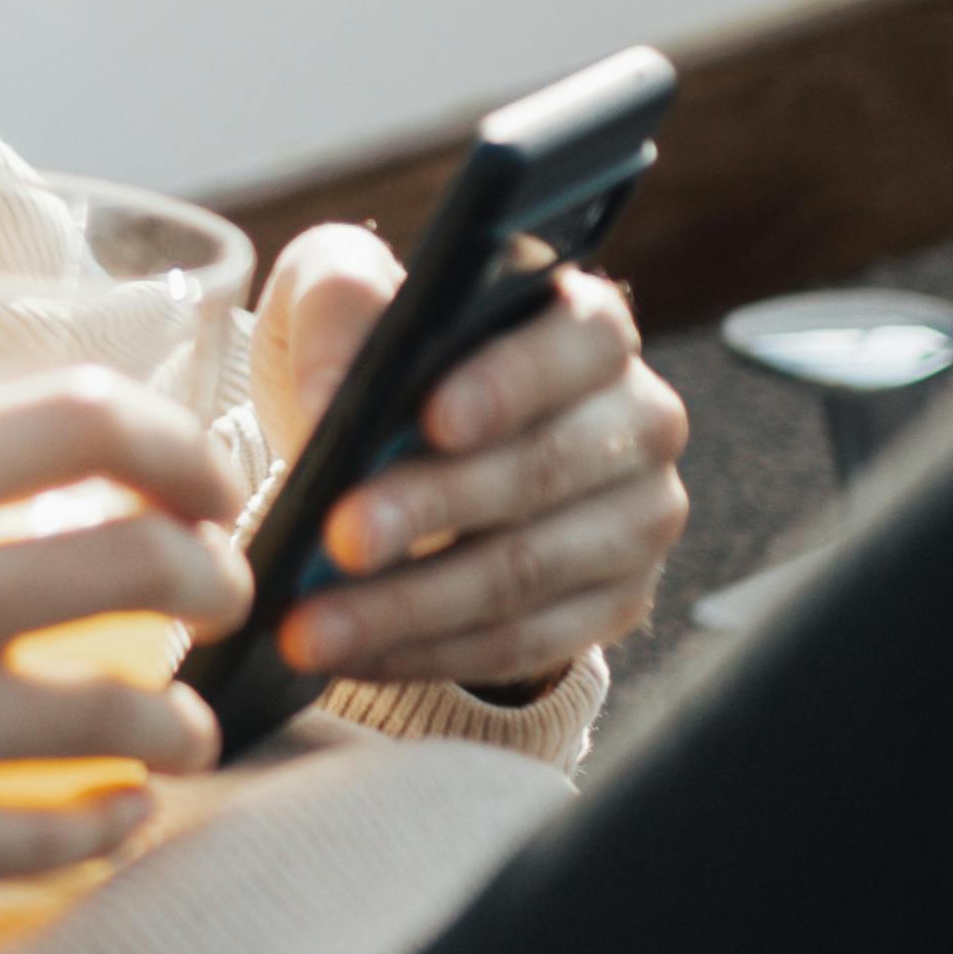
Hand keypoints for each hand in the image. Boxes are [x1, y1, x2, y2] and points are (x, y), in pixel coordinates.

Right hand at [0, 371, 251, 953]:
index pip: (71, 426)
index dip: (176, 445)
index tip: (205, 484)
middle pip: (134, 565)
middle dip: (213, 583)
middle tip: (220, 602)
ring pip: (119, 716)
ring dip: (182, 722)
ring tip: (181, 726)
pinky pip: (54, 840)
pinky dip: (115, 826)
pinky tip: (120, 812)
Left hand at [251, 222, 689, 701]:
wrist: (401, 455)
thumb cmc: (384, 361)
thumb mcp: (343, 298)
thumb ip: (338, 310)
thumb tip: (330, 399)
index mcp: (589, 327)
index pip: (579, 340)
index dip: (509, 381)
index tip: (432, 419)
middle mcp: (639, 418)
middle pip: (544, 467)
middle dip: (432, 508)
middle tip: (339, 537)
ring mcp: (638, 519)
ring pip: (528, 570)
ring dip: (411, 605)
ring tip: (313, 624)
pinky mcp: (616, 604)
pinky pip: (524, 642)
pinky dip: (427, 653)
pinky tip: (352, 655)